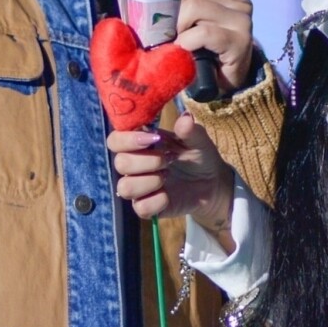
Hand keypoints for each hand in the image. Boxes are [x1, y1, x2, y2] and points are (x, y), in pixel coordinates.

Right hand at [107, 113, 233, 242]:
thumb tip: (185, 118)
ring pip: (125, 187)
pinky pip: (140, 208)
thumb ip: (189, 130)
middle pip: (120, 163)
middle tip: (168, 160)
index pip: (115, 140)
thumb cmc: (198, 156)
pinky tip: (168, 195)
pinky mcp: (147, 208)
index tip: (153, 138)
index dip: (128, 139)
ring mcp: (138, 189)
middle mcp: (134, 167)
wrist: (212, 183)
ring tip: (167, 176)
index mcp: (139, 145)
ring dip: (149, 181)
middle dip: (147, 161)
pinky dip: (157, 200)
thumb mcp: (197, 140)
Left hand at [176, 0, 254, 92]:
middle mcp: (238, 0)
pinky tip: (183, 49)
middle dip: (169, 5)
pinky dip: (186, 42)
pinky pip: (202, 32)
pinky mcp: (239, 41)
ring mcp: (241, 19)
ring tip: (175, 39)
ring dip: (176, 26)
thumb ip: (180, 0)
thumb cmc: (202, 49)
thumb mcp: (192, 19)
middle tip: (162, 25)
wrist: (223, 84)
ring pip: (193, 6)